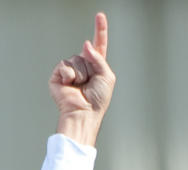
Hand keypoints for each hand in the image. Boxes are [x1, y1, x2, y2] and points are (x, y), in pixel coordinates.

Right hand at [49, 12, 114, 145]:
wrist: (84, 112)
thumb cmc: (98, 99)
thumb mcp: (107, 77)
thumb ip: (98, 58)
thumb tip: (85, 43)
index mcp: (96, 66)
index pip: (98, 45)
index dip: (100, 30)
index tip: (100, 15)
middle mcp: (83, 65)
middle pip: (86, 53)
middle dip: (90, 68)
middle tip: (90, 83)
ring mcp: (70, 69)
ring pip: (76, 59)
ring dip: (81, 73)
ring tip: (81, 86)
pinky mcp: (59, 74)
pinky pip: (65, 65)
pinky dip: (70, 76)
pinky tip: (71, 86)